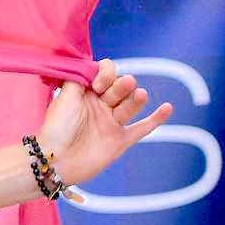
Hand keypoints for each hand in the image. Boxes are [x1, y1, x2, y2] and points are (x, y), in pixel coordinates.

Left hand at [38, 60, 173, 186]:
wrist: (57, 160)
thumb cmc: (57, 128)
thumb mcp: (64, 96)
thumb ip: (79, 78)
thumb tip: (93, 64)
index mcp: (86, 93)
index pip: (105, 74)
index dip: (105, 73)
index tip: (97, 84)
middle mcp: (100, 106)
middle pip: (120, 87)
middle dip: (120, 85)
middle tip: (114, 89)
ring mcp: (111, 123)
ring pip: (131, 104)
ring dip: (136, 98)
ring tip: (138, 95)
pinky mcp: (120, 140)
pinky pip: (143, 128)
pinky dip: (156, 119)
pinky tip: (167, 107)